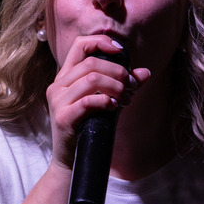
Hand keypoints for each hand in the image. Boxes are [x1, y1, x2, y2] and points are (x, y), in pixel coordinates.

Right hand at [46, 34, 149, 169]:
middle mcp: (58, 85)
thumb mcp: (106, 103)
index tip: (121, 52)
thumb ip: (122, 86)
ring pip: (91, 79)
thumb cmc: (89, 129)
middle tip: (132, 86)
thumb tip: (145, 73)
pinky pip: (88, 101)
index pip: (80, 45)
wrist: (71, 161)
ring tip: (127, 99)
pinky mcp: (63, 117)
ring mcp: (58, 101)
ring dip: (116, 87)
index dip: (101, 42)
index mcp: (65, 77)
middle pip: (91, 63)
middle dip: (118, 72)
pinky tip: (115, 107)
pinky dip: (106, 101)